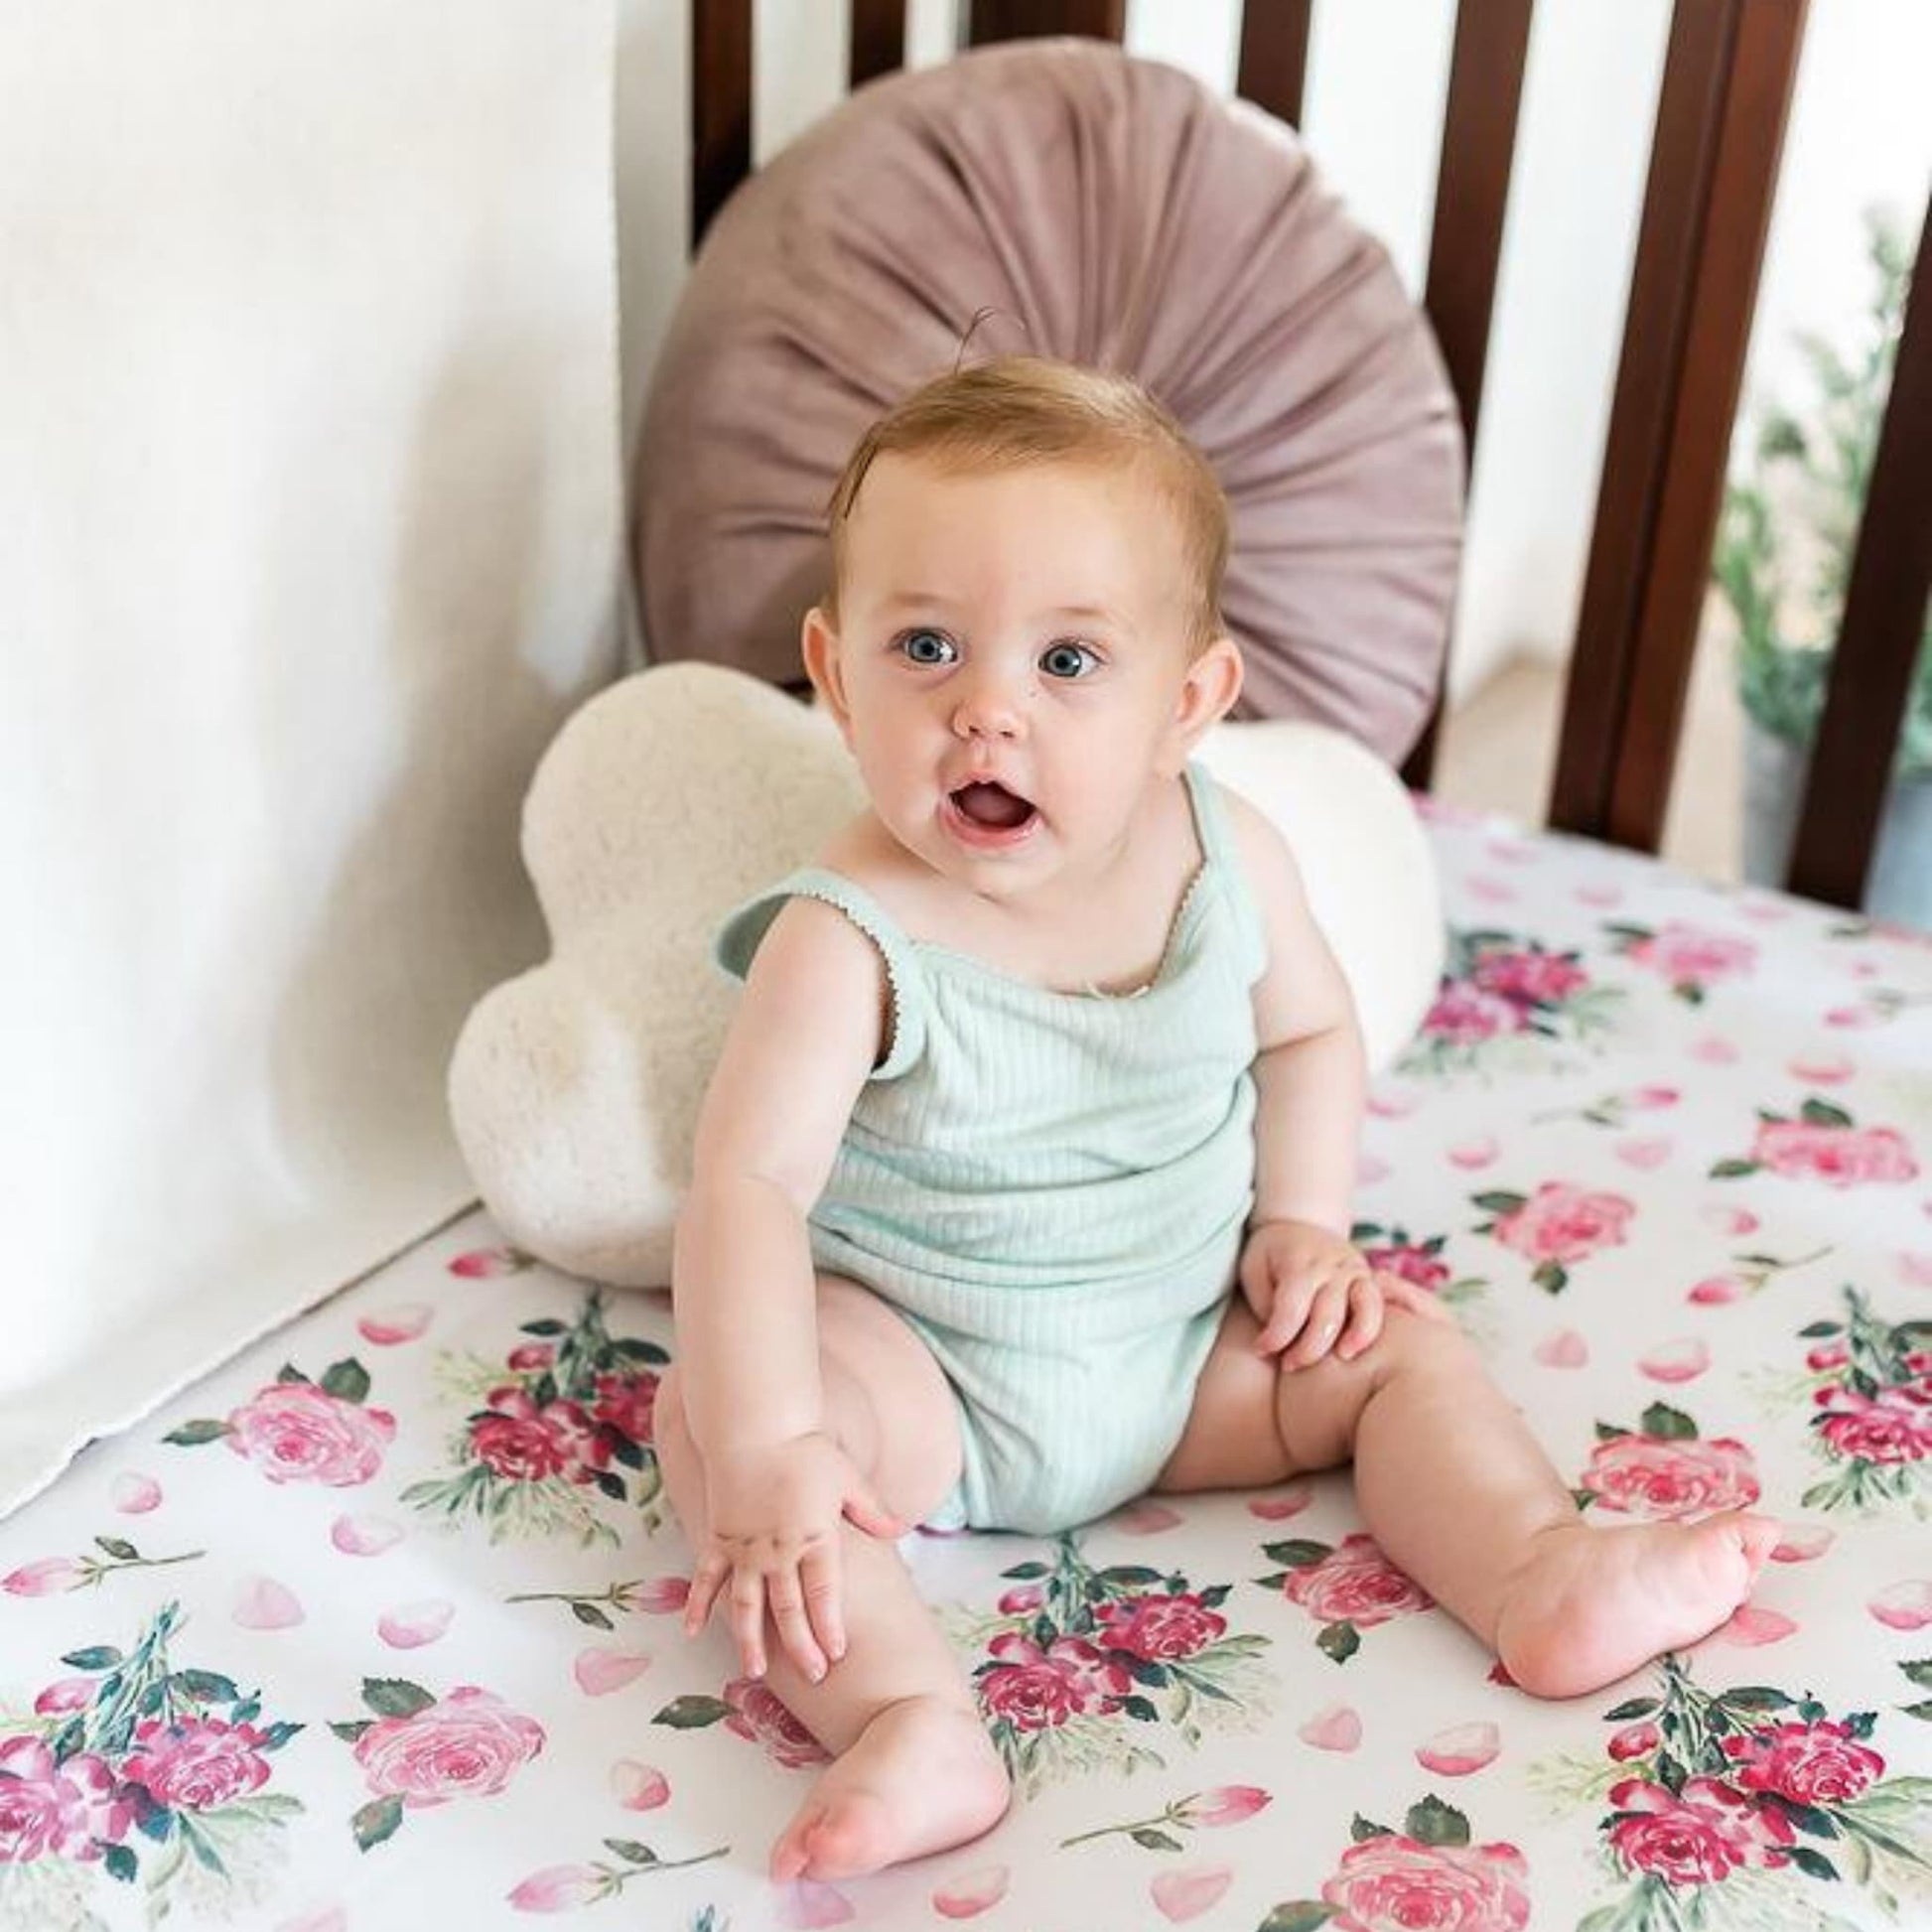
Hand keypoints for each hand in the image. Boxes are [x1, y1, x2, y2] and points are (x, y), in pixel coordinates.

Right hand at [682, 1430, 904, 1682]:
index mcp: (814, 1537)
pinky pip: (706, 1578)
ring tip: (754, 1671)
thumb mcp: (847, 1477)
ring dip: (750, 1640)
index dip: (828, 1626)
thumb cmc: (804, 1449)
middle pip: (789, 1609)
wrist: (754, 1426)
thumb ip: (872, 1509)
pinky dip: (698, 1604)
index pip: (824, 1593)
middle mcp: (778, 1550)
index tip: (835, 1654)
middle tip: (812, 1677)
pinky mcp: (718, 1538)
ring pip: (747, 1605)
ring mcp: (744, 1548)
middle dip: (801, 1646)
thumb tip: (901, 1529)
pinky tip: (692, 1631)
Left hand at [1241, 1219, 1385, 1368]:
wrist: (1297, 1223)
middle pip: (1328, 1314)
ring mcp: (1355, 1270)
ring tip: (1343, 1357)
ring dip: (1357, 1336)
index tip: (1260, 1350)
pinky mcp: (1370, 1279)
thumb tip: (1281, 1343)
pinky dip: (1379, 1324)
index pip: (1291, 1307)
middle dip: (1308, 1348)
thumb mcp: (1254, 1272)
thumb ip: (1268, 1307)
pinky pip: (1382, 1303)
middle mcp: (1332, 1264)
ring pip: (1367, 1306)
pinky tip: (1375, 1346)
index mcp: (1299, 1262)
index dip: (1276, 1336)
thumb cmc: (1269, 1256)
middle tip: (1289, 1365)